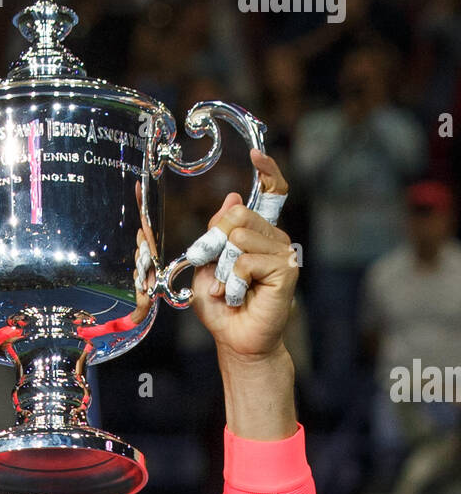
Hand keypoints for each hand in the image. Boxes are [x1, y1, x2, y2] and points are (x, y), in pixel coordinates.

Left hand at [187, 150, 296, 358]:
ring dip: (223, 268)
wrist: (236, 340)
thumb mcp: (208, 265)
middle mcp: (274, 239)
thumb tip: (234, 197)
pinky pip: (247, 261)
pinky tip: (240, 296)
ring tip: (229, 289)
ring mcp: (283, 254)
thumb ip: (217, 233)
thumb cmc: (223, 306)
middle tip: (214, 270)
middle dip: (215, 242)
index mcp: (258, 234)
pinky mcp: (286, 270)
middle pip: (239, 214)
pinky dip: (234, 281)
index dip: (268, 171)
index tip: (257, 153)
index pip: (273, 193)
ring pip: (240, 237)